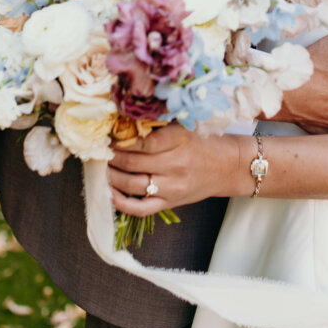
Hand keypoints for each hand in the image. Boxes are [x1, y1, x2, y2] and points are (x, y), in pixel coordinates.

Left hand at [108, 123, 245, 216]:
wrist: (228, 167)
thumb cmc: (206, 141)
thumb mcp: (187, 125)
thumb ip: (161, 123)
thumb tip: (127, 118)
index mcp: (181, 140)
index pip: (145, 141)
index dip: (123, 139)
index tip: (109, 134)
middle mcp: (176, 164)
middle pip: (135, 162)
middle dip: (112, 156)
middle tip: (99, 149)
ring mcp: (173, 187)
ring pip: (133, 184)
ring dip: (112, 176)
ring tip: (102, 166)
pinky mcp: (171, 203)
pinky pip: (141, 209)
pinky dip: (121, 203)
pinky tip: (109, 192)